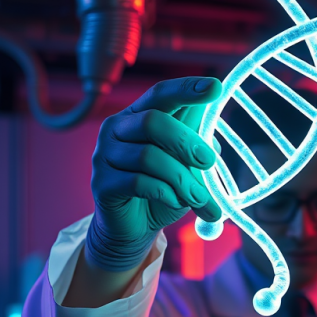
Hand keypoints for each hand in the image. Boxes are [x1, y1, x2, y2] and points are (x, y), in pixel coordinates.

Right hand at [86, 77, 222, 271]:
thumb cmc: (162, 192)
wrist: (134, 229)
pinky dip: (165, 192)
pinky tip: (175, 201)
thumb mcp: (186, 169)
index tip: (214, 87)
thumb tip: (214, 143)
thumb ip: (197, 150)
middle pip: (153, 121)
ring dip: (182, 179)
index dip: (186, 89)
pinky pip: (138, 182)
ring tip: (200, 198)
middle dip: (187, 142)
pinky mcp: (102, 183)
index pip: (161, 94)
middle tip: (209, 162)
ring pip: (149, 156)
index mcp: (138, 116)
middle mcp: (116, 129)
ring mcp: (104, 155)